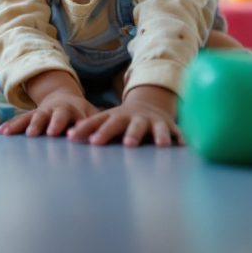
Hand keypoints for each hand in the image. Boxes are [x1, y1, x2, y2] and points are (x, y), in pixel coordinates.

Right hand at [0, 70, 97, 137]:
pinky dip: (11, 125)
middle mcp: (55, 110)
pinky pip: (20, 120)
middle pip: (50, 116)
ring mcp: (42, 112)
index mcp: (73, 110)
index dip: (71, 127)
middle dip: (46, 124)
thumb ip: (93, 125)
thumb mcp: (91, 115)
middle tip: (42, 133)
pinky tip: (2, 132)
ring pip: (33, 117)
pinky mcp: (31, 115)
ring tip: (16, 134)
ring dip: (25, 125)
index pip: (73, 119)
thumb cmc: (80, 111)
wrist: (62, 96)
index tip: (70, 136)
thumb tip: (99, 137)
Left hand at [66, 85, 182, 147]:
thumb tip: (68, 136)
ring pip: (154, 128)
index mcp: (115, 117)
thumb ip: (90, 128)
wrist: (148, 106)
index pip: (98, 122)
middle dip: (124, 133)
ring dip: (156, 135)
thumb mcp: (106, 120)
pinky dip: (178, 138)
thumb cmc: (122, 119)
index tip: (74, 137)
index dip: (87, 129)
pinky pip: (175, 132)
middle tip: (124, 144)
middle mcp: (133, 118)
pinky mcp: (168, 126)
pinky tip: (183, 146)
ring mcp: (152, 121)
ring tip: (159, 144)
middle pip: (125, 124)